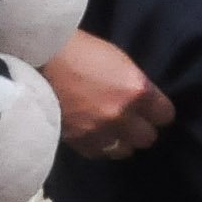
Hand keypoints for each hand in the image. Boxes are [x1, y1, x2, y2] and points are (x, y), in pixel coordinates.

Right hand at [42, 31, 171, 156]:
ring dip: (121, 141)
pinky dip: (99, 146)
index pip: (165, 115)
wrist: (36, 59)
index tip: (154, 111)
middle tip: (133, 122)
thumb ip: (133, 83)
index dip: (159, 112)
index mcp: (137, 90)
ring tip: (112, 131)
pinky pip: (99, 154)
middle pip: (147, 138)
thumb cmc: (77, 48)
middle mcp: (122, 116)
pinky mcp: (77, 142)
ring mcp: (99, 132)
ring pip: (124, 150)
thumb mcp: (116, 59)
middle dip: (142, 129)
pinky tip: (94, 135)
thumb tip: (142, 98)